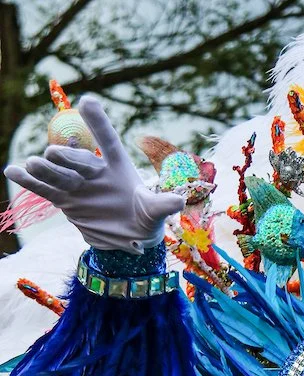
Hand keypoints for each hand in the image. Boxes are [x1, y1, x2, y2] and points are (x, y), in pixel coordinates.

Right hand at [4, 97, 183, 253]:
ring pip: (58, 173)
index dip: (98, 123)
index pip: (107, 140)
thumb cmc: (145, 219)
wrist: (129, 240)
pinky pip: (45, 189)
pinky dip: (29, 182)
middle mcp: (94, 171)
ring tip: (30, 164)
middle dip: (66, 157)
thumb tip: (179, 200)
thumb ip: (162, 204)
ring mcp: (77, 185)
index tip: (88, 100)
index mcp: (117, 166)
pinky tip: (11, 172)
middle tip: (53, 154)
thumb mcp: (154, 214)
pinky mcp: (66, 201)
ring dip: (44, 168)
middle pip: (77, 159)